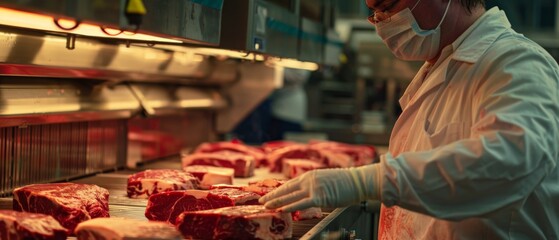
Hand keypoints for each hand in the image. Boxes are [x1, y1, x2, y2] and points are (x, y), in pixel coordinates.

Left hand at [259, 164, 379, 211]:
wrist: (358, 181)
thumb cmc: (346, 183)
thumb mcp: (326, 180)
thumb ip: (315, 185)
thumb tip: (308, 193)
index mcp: (310, 175)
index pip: (290, 183)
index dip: (278, 190)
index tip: (269, 194)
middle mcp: (309, 180)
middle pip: (286, 189)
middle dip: (272, 195)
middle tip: (260, 200)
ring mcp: (313, 188)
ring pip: (290, 196)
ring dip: (276, 201)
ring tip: (265, 205)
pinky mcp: (319, 197)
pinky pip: (301, 203)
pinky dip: (289, 207)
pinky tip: (280, 210)